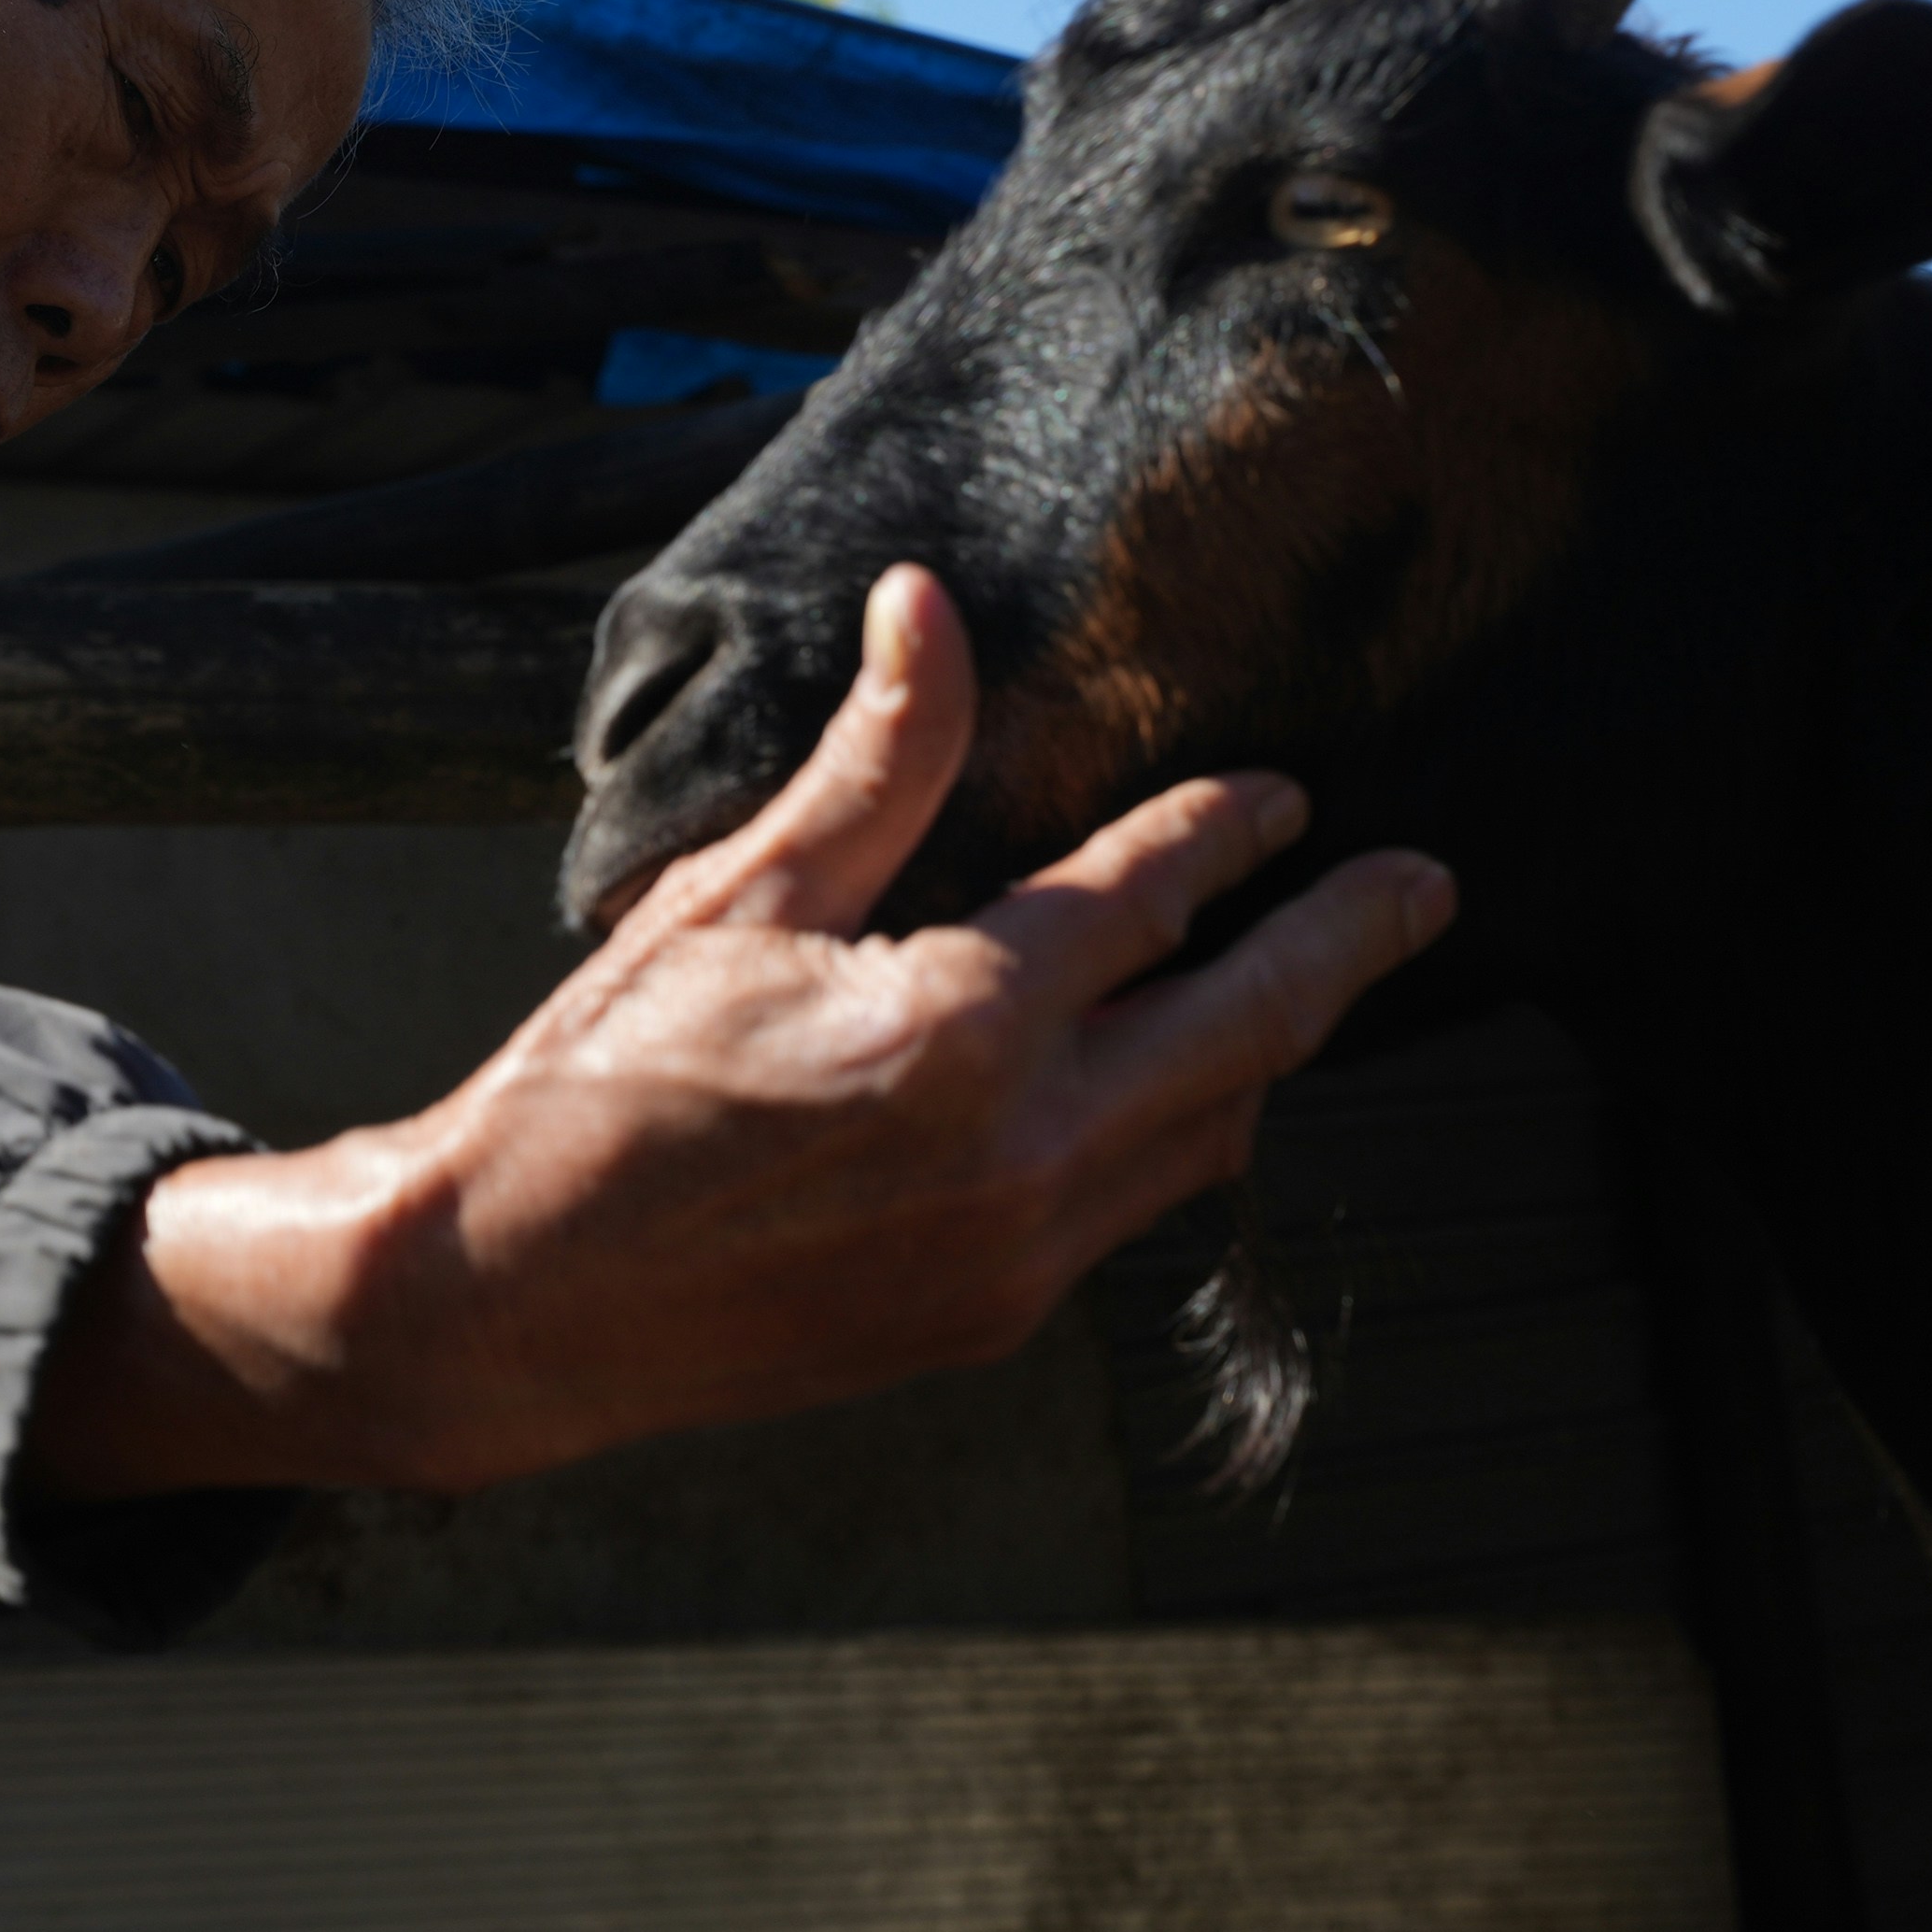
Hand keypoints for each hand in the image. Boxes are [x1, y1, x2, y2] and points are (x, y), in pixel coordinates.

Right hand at [21, 564, 1455, 1497]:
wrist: (507, 1303)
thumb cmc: (595, 1086)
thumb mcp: (732, 898)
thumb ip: (871, 764)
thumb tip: (931, 609)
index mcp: (958, 1028)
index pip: (1147, 898)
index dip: (1227, 831)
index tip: (1284, 793)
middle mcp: (1022, 1152)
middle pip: (1249, 1031)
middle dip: (1345, 947)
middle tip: (1424, 887)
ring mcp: (1017, 1255)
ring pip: (1209, 1137)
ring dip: (1267, 1051)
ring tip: (1305, 984)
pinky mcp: (990, 1322)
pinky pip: (1134, 1210)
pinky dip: (1176, 1134)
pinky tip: (1166, 1091)